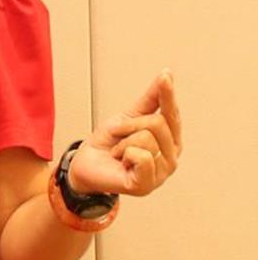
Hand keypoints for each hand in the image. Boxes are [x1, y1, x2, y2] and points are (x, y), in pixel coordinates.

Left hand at [68, 71, 181, 197]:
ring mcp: (161, 173)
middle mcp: (171, 157)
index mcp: (170, 139)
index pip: (172, 113)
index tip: (165, 77)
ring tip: (120, 152)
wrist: (86, 163)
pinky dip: (124, 154)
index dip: (167, 95)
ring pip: (147, 138)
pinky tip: (122, 163)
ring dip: (124, 142)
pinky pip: (141, 156)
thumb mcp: (129, 115)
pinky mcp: (147, 185)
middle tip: (121, 137)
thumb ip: (151, 98)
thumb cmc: (109, 142)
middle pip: (157, 124)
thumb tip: (167, 75)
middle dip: (130, 125)